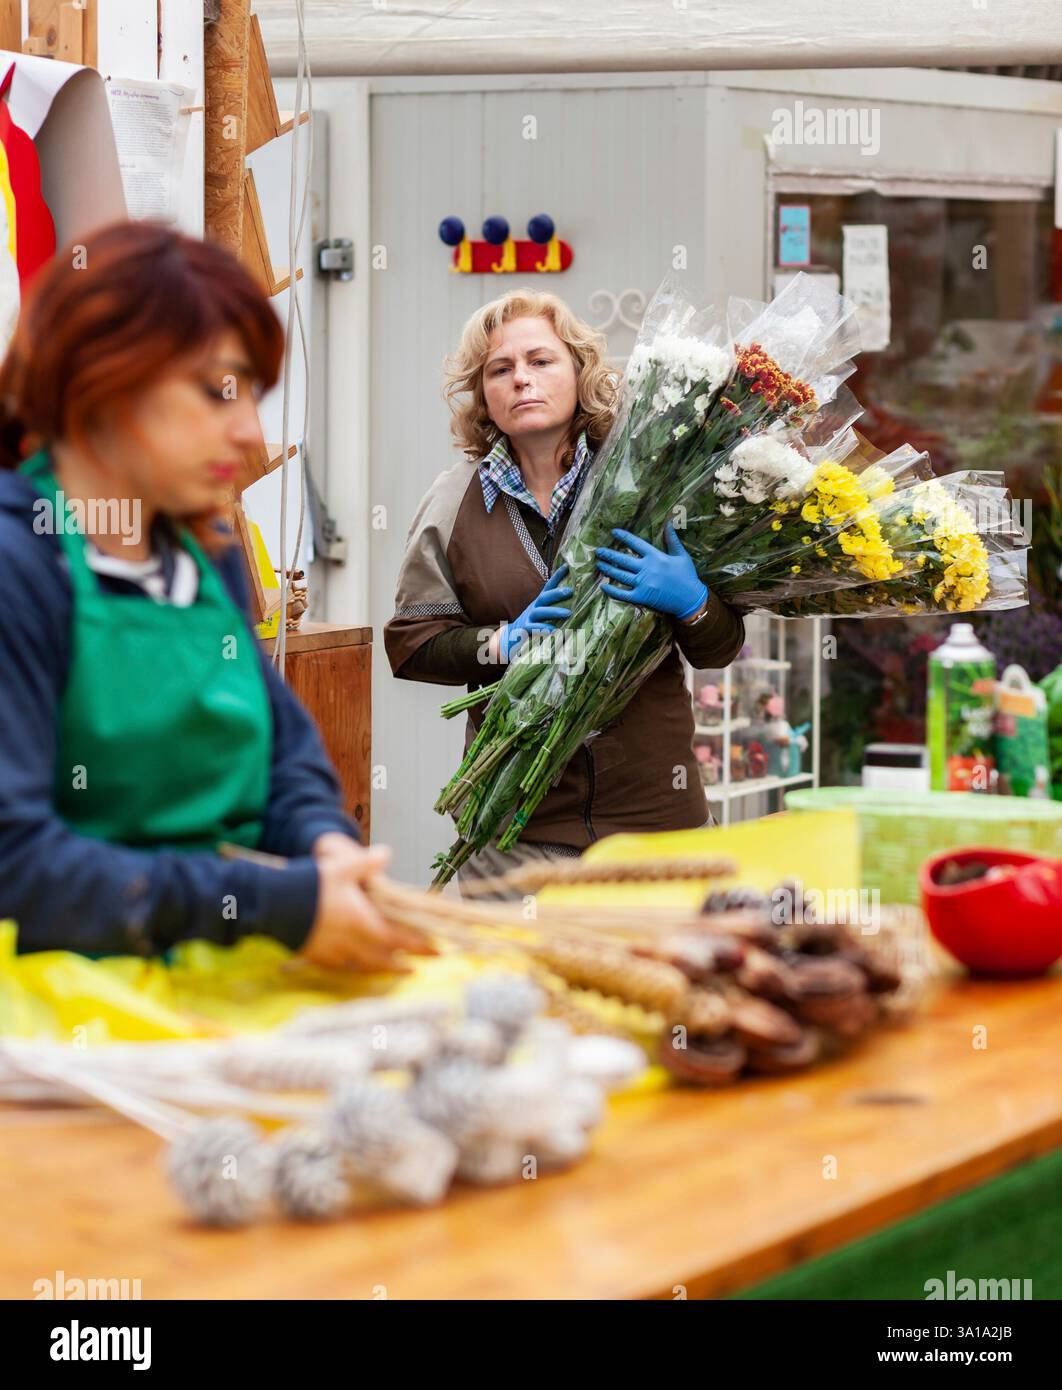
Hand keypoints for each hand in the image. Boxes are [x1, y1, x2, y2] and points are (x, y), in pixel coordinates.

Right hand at [299, 838, 434, 971]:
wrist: (273, 904)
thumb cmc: (311, 884)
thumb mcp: (342, 867)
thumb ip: (366, 862)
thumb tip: (386, 852)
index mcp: (362, 922)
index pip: (398, 938)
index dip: (419, 945)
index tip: (436, 950)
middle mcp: (351, 942)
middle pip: (383, 959)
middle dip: (404, 964)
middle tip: (419, 968)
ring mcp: (332, 952)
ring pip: (363, 967)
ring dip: (383, 970)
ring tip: (396, 972)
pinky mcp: (315, 956)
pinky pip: (341, 968)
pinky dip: (355, 969)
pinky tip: (358, 967)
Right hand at [496, 563, 572, 661]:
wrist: (512, 635)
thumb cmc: (533, 623)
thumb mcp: (543, 612)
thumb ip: (555, 607)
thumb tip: (575, 602)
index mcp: (540, 601)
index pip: (549, 586)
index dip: (557, 576)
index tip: (567, 566)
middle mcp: (534, 607)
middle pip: (545, 597)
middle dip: (557, 593)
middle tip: (570, 591)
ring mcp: (529, 617)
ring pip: (540, 612)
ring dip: (554, 612)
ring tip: (568, 613)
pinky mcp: (525, 629)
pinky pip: (534, 628)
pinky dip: (543, 628)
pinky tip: (553, 630)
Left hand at [595, 523, 707, 619]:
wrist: (690, 599)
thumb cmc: (687, 576)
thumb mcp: (681, 555)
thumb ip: (672, 540)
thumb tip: (669, 523)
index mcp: (656, 556)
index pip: (635, 543)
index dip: (623, 537)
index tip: (613, 532)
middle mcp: (647, 568)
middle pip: (623, 559)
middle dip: (609, 554)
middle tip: (598, 551)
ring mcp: (643, 583)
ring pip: (620, 575)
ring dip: (607, 569)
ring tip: (598, 564)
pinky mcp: (641, 597)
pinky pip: (623, 594)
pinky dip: (612, 590)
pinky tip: (603, 586)